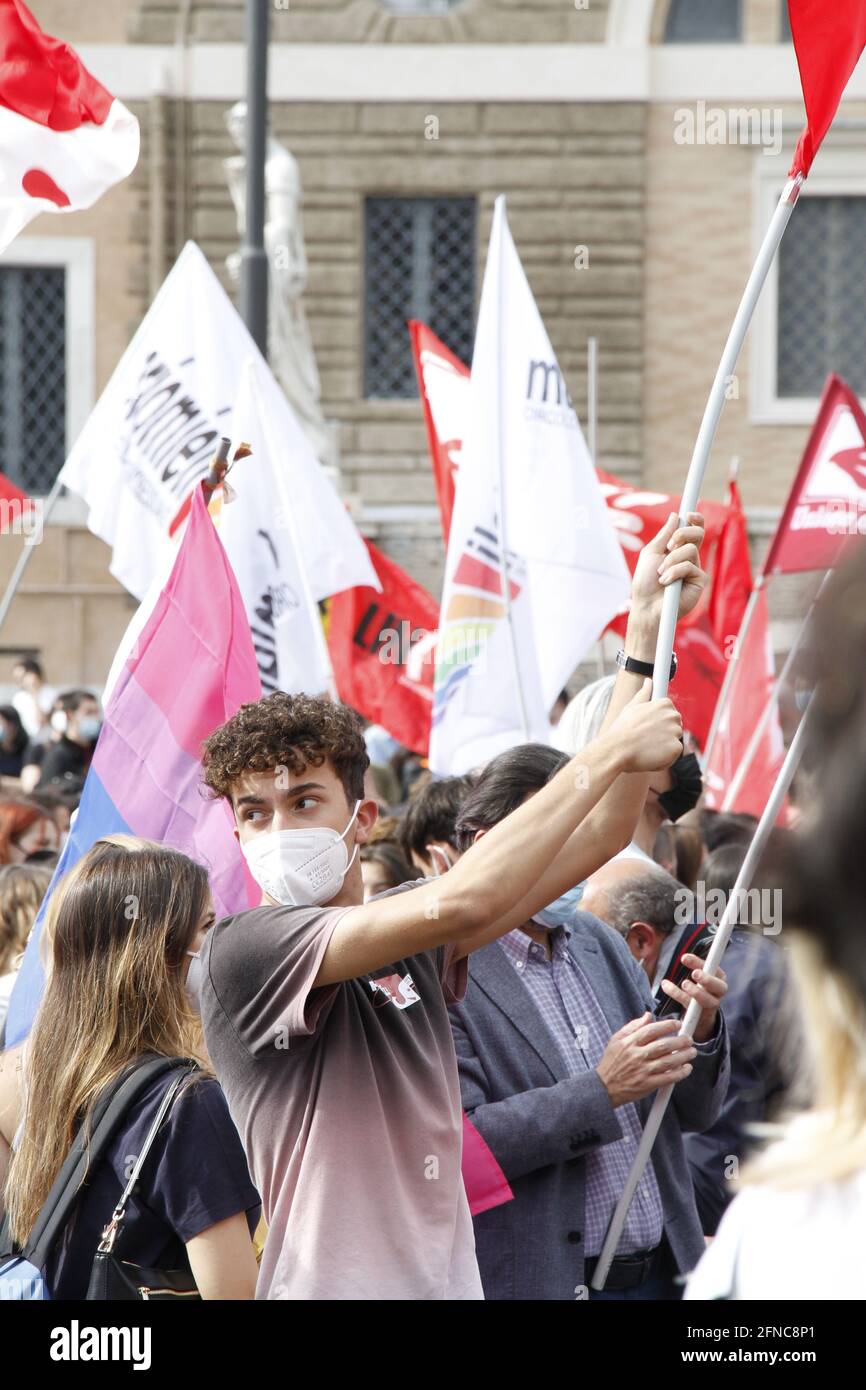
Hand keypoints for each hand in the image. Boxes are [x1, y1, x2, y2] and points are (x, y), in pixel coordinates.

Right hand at [597, 1013, 696, 1106]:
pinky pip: (668, 1078)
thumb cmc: (611, 1062)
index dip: (667, 1025)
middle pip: (663, 1045)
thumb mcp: (617, 1039)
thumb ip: (633, 1026)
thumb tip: (648, 1015)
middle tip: (689, 1039)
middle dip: (680, 1040)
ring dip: (683, 1056)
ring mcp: (643, 1071)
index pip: (651, 1030)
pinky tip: (686, 1068)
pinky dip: (680, 1073)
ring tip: (692, 1051)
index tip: (677, 1024)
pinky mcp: (648, 1084)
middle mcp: (637, 1056)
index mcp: (629, 1043)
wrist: (604, 1087)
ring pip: (668, 1061)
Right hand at [609, 679, 682, 772]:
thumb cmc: (622, 729)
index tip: (650, 728)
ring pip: (674, 741)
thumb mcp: (632, 707)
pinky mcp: (676, 748)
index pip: (670, 713)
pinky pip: (674, 754)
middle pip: (675, 727)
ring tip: (646, 748)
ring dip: (664, 746)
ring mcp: (675, 732)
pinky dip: (665, 757)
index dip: (659, 723)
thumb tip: (648, 681)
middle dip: (664, 734)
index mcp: (663, 704)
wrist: (617, 749)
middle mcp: (672, 716)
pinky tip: (650, 756)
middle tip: (646, 739)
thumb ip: (644, 693)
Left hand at [630, 512, 707, 629]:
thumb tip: (675, 515)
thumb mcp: (651, 553)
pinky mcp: (699, 581)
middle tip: (668, 546)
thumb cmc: (646, 582)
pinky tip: (666, 582)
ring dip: (671, 560)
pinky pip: (690, 566)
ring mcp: (695, 569)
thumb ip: (664, 535)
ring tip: (661, 574)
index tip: (689, 514)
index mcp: (678, 549)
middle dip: (682, 534)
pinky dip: (674, 572)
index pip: (692, 530)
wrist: (647, 606)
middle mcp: (689, 557)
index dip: (695, 519)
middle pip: (698, 534)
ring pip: (690, 550)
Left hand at [660, 954, 727, 1042]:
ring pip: (708, 1000)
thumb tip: (684, 956)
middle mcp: (719, 991)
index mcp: (719, 977)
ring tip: (684, 984)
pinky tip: (666, 986)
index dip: (700, 963)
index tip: (684, 958)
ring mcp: (712, 1005)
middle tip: (694, 973)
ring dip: (696, 992)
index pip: (713, 968)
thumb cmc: (701, 987)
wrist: (702, 1014)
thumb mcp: (700, 975)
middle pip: (719, 986)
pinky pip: (691, 1008)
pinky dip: (678, 996)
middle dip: (707, 979)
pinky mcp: (701, 1015)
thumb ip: (696, 966)